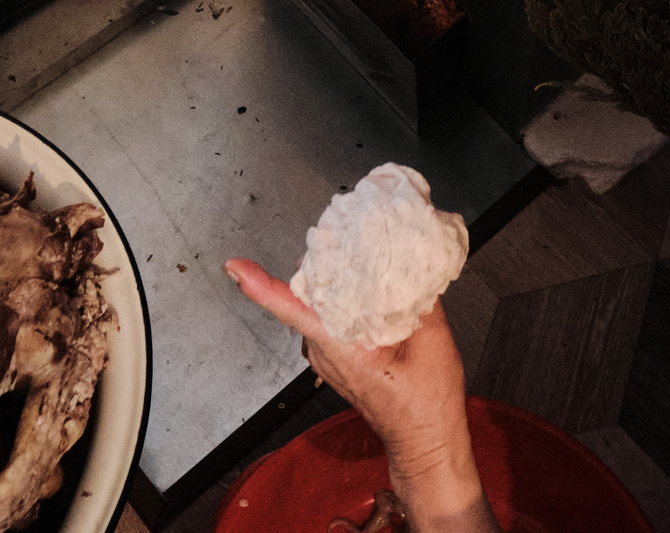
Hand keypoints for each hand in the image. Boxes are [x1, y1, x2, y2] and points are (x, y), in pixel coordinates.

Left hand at [225, 259, 497, 532]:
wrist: (426, 440)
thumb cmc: (425, 405)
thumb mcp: (433, 342)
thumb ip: (419, 298)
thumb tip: (413, 259)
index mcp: (342, 348)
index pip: (291, 310)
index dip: (260, 285)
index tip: (236, 266)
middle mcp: (324, 351)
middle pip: (305, 294)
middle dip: (320, 260)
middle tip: (344, 230)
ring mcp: (324, 355)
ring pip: (316, 303)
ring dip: (332, 277)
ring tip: (359, 253)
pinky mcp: (333, 355)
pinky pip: (327, 315)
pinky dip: (341, 295)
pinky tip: (365, 284)